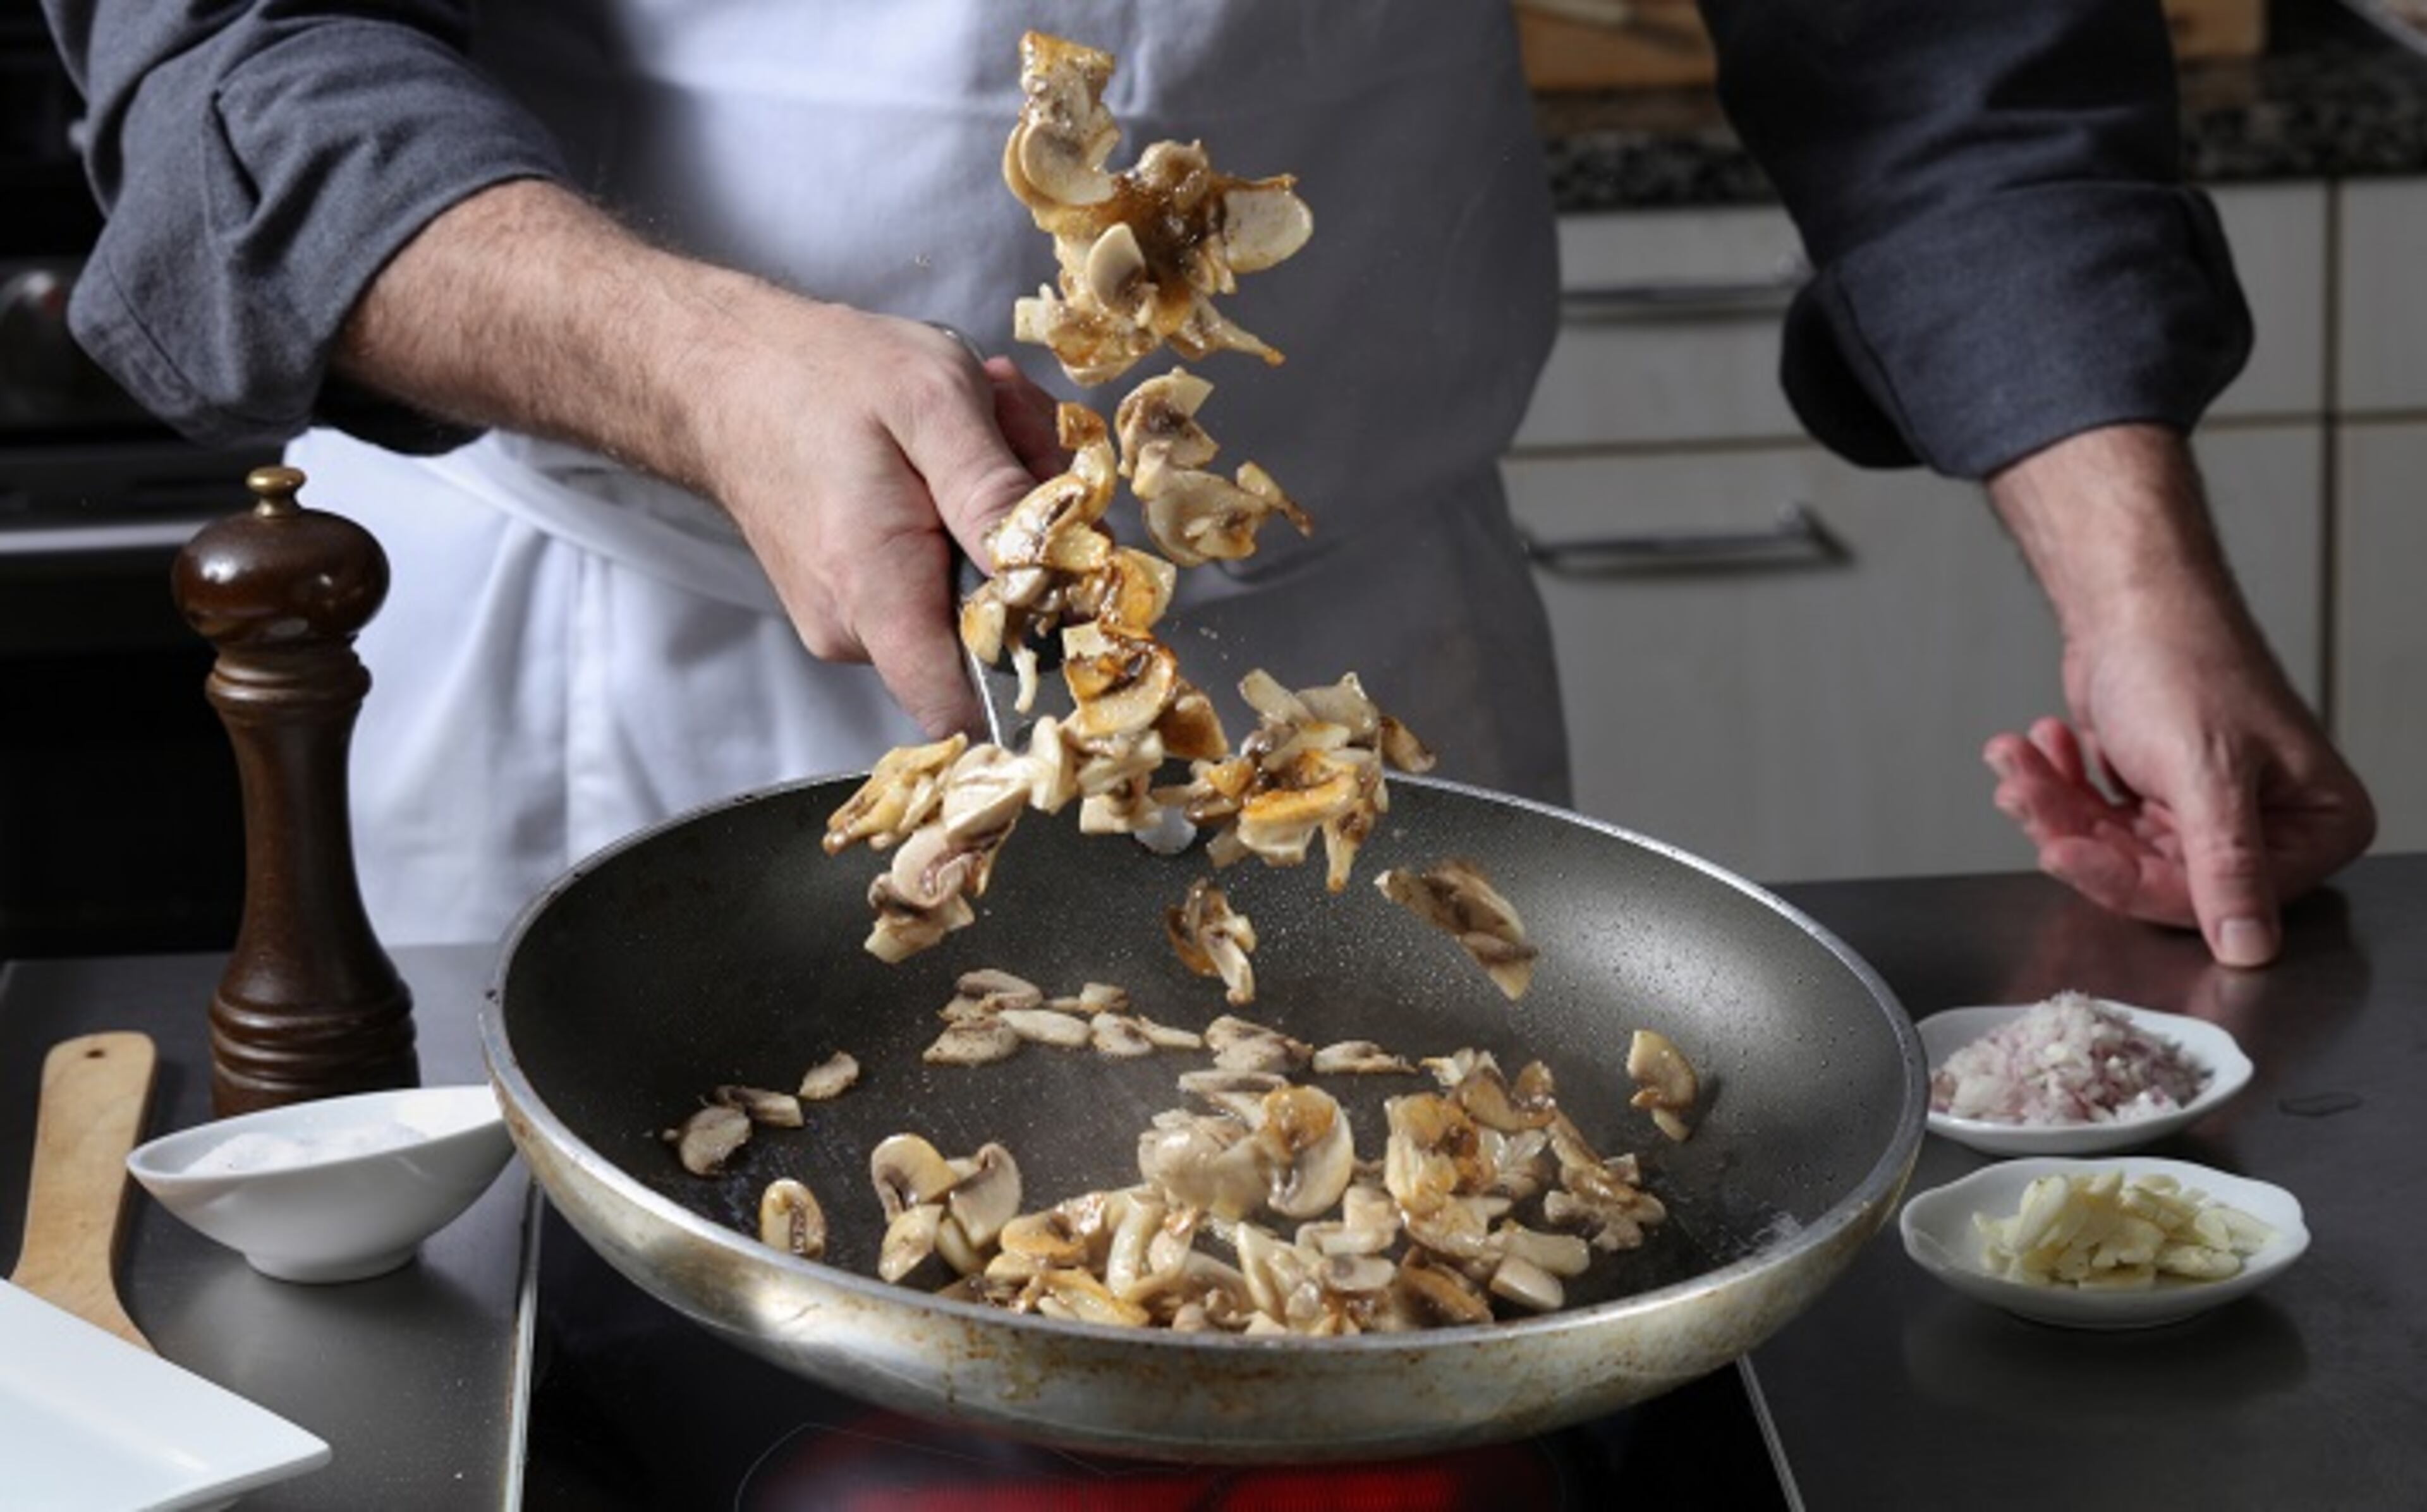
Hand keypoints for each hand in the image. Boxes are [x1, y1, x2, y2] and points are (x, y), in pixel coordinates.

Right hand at [699, 305, 1062, 736]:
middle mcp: (856, 630)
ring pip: (973, 596)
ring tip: (978, 428)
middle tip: (1014, 440)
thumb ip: (994, 494)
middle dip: (1030, 543)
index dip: (1037, 664)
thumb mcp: (934, 402)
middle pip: (991, 633)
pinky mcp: (856, 599)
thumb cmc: (824, 374)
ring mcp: (851, 620)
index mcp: (876, 595)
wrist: (727, 370)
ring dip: (1001, 514)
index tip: (1071, 580)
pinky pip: (940, 577)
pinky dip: (965, 514)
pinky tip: (951, 449)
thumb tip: (1060, 571)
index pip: (966, 707)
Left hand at [1982, 663, 2372, 968]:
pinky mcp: (2157, 801)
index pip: (2215, 897)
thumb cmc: (2183, 659)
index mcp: (2316, 824)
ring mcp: (2207, 816)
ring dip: (2055, 805)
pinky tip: (2035, 746)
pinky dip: (2058, 789)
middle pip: (2154, 876)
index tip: (2060, 850)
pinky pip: (2098, 823)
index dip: (2127, 880)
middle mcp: (2269, 827)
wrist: (2131, 599)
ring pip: (2114, 851)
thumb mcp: (2207, 770)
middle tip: (2024, 792)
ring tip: (2018, 757)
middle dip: (2075, 831)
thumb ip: (2224, 864)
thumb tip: (2251, 948)